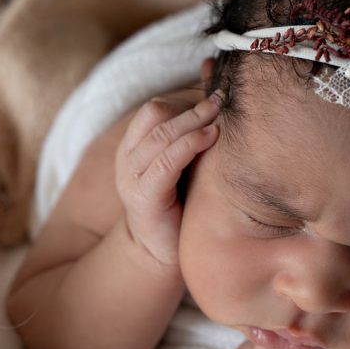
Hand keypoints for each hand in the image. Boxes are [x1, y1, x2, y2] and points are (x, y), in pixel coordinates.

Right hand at [114, 93, 219, 266]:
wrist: (162, 254)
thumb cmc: (181, 207)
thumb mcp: (184, 167)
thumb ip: (193, 139)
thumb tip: (216, 101)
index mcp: (134, 148)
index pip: (152, 109)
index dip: (183, 99)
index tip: (214, 94)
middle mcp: (128, 159)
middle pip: (154, 114)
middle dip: (190, 105)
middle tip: (220, 99)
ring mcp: (132, 178)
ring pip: (159, 133)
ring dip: (192, 120)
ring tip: (219, 114)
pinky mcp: (144, 197)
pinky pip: (165, 162)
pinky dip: (189, 144)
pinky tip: (211, 138)